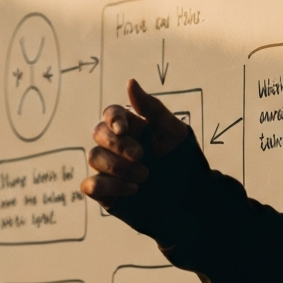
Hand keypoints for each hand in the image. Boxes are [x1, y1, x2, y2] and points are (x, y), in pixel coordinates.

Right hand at [80, 79, 188, 209]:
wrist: (191, 201)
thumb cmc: (183, 162)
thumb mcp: (173, 132)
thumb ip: (151, 108)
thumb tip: (130, 82)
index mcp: (132, 128)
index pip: (111, 114)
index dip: (113, 119)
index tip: (123, 129)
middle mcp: (117, 146)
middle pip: (98, 133)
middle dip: (118, 144)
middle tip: (141, 156)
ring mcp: (109, 169)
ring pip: (94, 157)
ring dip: (117, 166)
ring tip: (144, 177)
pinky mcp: (107, 193)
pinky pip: (90, 185)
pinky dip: (108, 185)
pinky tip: (133, 189)